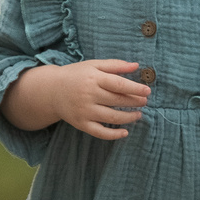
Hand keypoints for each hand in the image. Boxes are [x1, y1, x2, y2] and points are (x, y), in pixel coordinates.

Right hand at [5, 59, 152, 139]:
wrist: (52, 90)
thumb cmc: (76, 75)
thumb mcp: (93, 65)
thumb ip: (115, 65)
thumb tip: (136, 66)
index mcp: (93, 79)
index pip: (119, 84)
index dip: (135, 88)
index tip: (147, 91)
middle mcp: (89, 95)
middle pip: (117, 100)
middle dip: (134, 102)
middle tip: (145, 102)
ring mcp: (85, 111)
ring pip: (112, 117)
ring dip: (129, 117)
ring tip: (138, 114)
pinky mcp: (81, 124)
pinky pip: (100, 132)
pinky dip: (114, 135)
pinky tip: (125, 132)